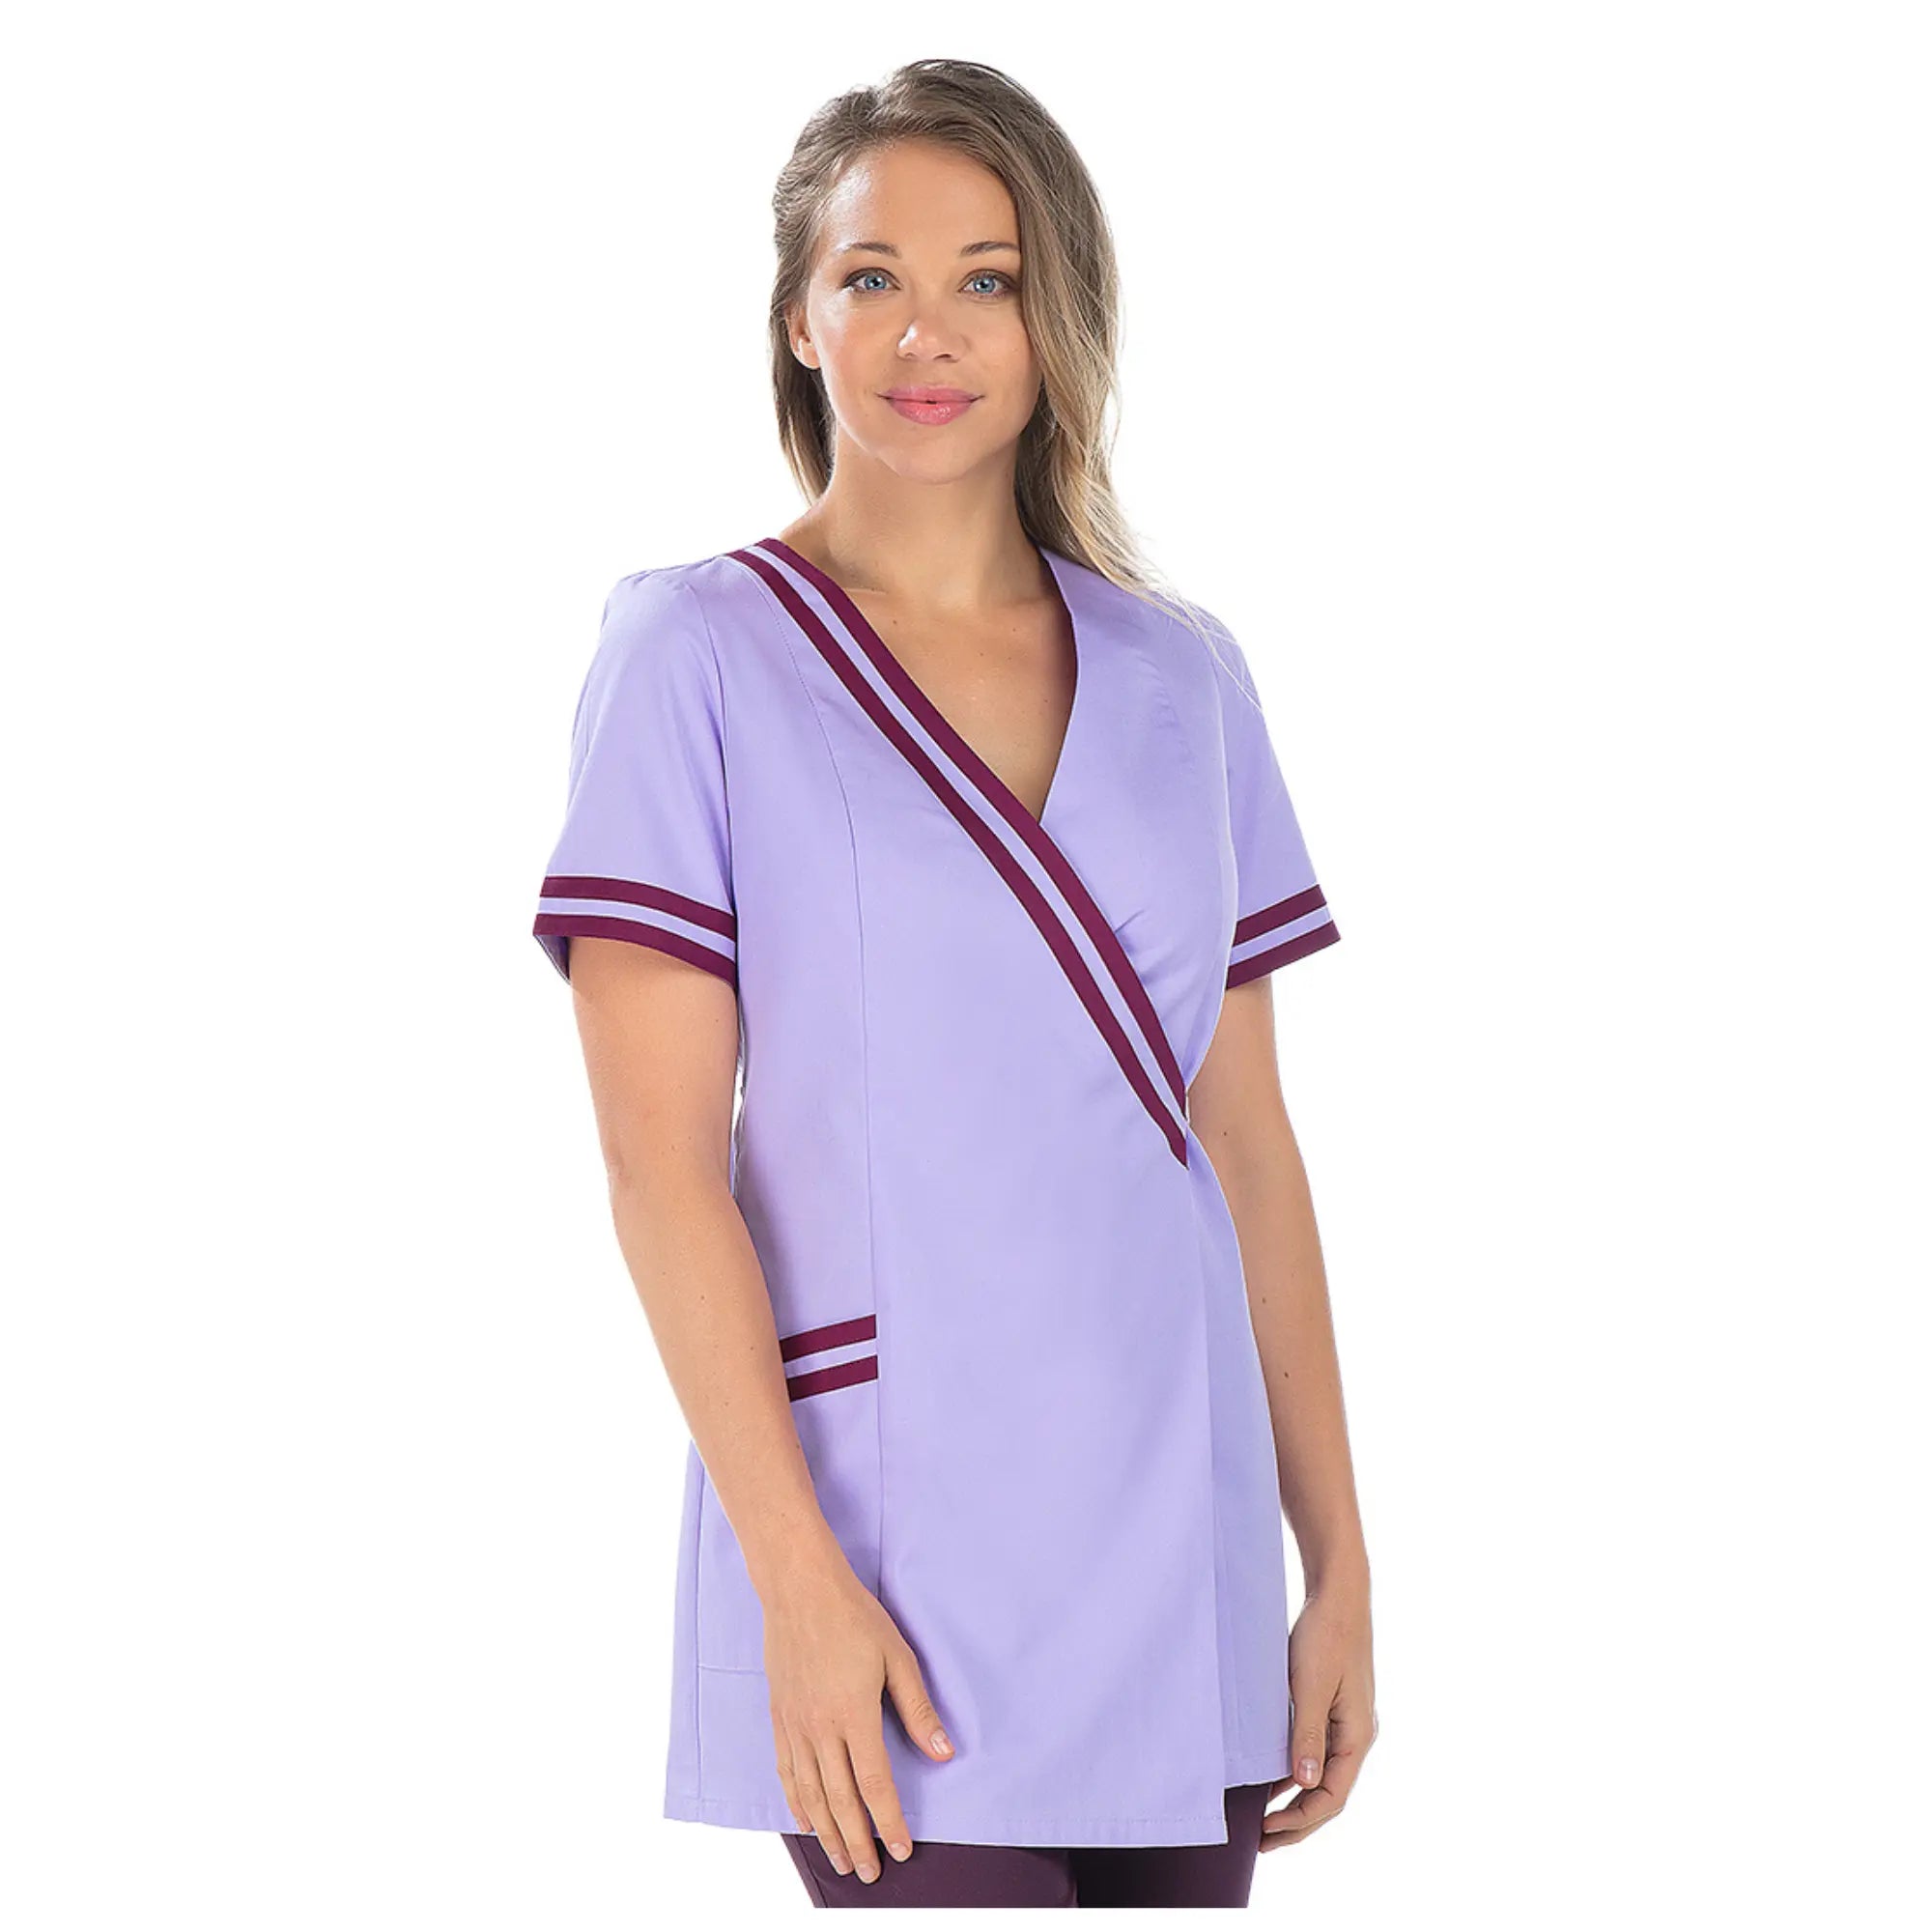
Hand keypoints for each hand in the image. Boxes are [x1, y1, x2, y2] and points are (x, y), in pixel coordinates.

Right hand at [763, 1559, 953, 1882]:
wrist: (799, 1588)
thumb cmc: (854, 1616)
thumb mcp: (897, 1657)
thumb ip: (918, 1709)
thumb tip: (944, 1752)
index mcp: (854, 1715)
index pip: (874, 1785)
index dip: (890, 1822)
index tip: (902, 1848)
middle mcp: (820, 1728)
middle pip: (840, 1801)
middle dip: (858, 1842)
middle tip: (871, 1873)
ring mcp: (795, 1725)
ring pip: (810, 1794)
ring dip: (827, 1833)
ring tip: (842, 1860)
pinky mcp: (779, 1716)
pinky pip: (786, 1771)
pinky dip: (796, 1802)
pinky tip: (806, 1820)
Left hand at [1261, 1577, 1375, 1850]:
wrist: (1338, 1594)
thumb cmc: (1326, 1636)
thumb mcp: (1312, 1686)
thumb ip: (1308, 1735)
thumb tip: (1303, 1785)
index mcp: (1357, 1736)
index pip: (1331, 1797)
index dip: (1299, 1820)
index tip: (1265, 1832)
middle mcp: (1356, 1735)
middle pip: (1328, 1794)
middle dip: (1297, 1822)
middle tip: (1261, 1843)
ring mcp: (1347, 1722)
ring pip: (1321, 1775)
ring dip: (1294, 1799)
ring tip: (1262, 1819)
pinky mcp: (1333, 1707)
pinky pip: (1316, 1752)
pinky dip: (1294, 1771)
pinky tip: (1270, 1778)